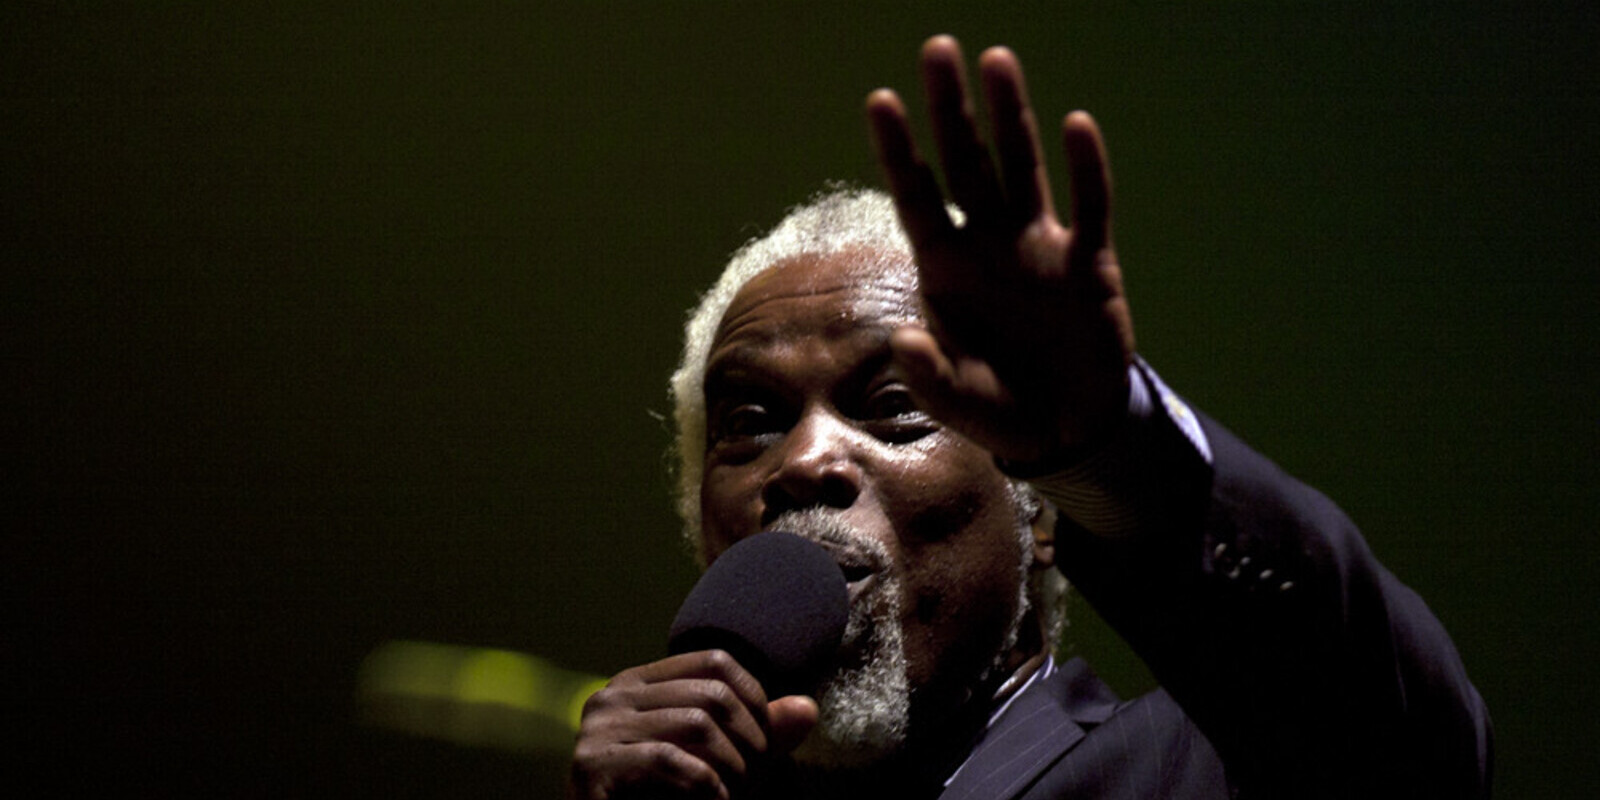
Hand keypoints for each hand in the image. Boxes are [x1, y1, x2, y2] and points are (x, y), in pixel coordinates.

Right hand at [570, 650, 818, 799]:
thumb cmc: (665, 798)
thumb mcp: (716, 760)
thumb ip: (756, 733)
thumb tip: (809, 709)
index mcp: (639, 682)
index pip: (714, 661)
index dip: (755, 697)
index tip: (767, 741)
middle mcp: (613, 694)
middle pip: (711, 694)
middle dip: (749, 741)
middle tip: (756, 780)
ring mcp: (597, 727)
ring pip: (695, 724)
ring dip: (731, 768)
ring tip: (736, 795)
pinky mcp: (591, 765)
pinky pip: (667, 760)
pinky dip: (705, 786)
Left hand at [868, 36, 1134, 463]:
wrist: (1065, 429)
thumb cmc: (998, 410)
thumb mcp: (957, 402)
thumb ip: (931, 375)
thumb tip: (904, 340)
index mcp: (946, 270)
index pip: (916, 197)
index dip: (900, 150)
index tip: (881, 100)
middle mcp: (988, 245)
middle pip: (965, 162)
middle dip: (951, 108)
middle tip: (937, 49)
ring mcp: (1039, 248)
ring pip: (1021, 166)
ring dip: (1010, 115)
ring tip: (995, 58)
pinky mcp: (1089, 263)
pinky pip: (1090, 206)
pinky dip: (1086, 168)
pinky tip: (1076, 125)